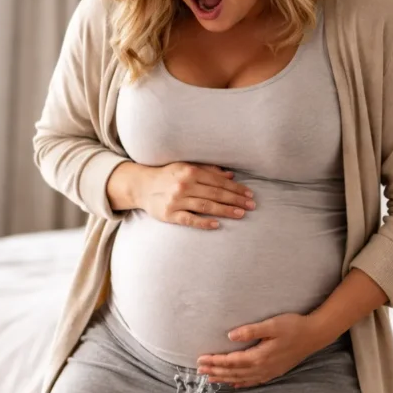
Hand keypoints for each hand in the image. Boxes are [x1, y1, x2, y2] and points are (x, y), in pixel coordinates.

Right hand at [139, 162, 255, 228]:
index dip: (235, 188)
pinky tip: (217, 225)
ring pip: (206, 206)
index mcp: (190, 171)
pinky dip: (204, 222)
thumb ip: (207, 170)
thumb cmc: (167, 176)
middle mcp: (184, 185)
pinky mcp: (170, 215)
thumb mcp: (186, 167)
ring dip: (225, 210)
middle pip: (215, 193)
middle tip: (251, 206)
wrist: (141, 186)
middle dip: (235, 199)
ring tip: (241, 214)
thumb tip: (230, 174)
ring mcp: (176, 201)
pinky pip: (190, 219)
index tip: (249, 194)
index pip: (218, 181)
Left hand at [196, 312, 326, 387]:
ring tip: (210, 379)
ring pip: (241, 378)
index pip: (231, 361)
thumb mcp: (272, 325)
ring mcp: (269, 372)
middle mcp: (262, 367)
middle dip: (215, 371)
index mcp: (259, 356)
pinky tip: (234, 384)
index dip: (215, 361)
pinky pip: (253, 381)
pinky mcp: (274, 371)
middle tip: (199, 371)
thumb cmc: (294, 326)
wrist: (315, 335)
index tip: (201, 360)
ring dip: (225, 378)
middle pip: (233, 372)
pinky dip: (241, 383)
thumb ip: (251, 330)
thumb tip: (230, 336)